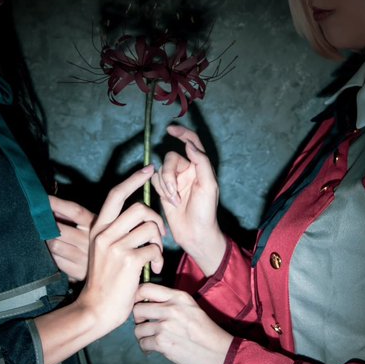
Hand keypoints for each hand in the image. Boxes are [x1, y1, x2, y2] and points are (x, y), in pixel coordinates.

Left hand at [46, 196, 94, 282]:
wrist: (111, 272)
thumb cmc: (99, 243)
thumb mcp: (93, 226)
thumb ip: (74, 217)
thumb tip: (53, 207)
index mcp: (96, 226)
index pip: (75, 211)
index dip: (58, 204)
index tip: (44, 199)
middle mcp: (89, 241)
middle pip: (60, 229)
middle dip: (46, 224)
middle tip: (39, 221)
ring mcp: (83, 257)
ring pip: (54, 245)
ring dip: (46, 239)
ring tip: (45, 236)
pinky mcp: (76, 271)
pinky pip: (55, 260)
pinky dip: (50, 254)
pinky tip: (50, 251)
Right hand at [76, 166, 166, 334]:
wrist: (96, 309)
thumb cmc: (105, 282)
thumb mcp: (103, 252)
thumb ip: (117, 233)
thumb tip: (141, 217)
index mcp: (98, 228)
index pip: (116, 194)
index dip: (134, 179)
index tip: (149, 170)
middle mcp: (105, 233)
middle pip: (140, 208)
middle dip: (156, 220)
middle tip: (158, 237)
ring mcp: (116, 246)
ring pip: (150, 228)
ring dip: (158, 243)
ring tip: (154, 258)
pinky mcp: (129, 260)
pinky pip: (154, 248)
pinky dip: (158, 259)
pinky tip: (152, 269)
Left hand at [133, 282, 232, 363]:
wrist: (220, 353)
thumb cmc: (207, 332)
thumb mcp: (192, 308)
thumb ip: (173, 302)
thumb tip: (149, 303)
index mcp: (179, 297)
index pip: (146, 288)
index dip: (137, 296)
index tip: (139, 304)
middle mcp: (171, 308)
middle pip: (137, 308)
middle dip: (138, 319)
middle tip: (145, 325)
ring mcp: (166, 326)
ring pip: (138, 329)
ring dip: (142, 336)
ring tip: (150, 339)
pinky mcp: (163, 343)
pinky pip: (143, 343)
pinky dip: (146, 347)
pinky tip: (153, 349)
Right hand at [150, 125, 226, 274]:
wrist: (194, 234)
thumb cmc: (206, 211)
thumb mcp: (208, 185)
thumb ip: (201, 162)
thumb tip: (189, 144)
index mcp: (200, 166)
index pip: (191, 143)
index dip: (182, 134)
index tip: (170, 130)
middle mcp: (187, 170)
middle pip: (170, 158)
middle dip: (169, 174)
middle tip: (175, 192)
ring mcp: (175, 180)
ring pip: (161, 170)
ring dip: (166, 186)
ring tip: (175, 201)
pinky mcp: (164, 190)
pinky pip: (155, 180)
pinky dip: (161, 190)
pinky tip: (171, 202)